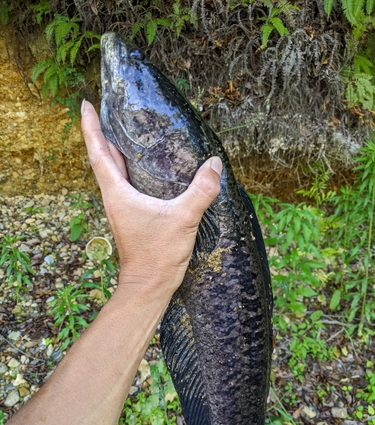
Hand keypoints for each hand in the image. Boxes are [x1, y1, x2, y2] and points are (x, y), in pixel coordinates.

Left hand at [81, 100, 221, 292]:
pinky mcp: (133, 215)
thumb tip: (215, 165)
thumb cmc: (157, 255)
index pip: (99, 152)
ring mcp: (123, 207)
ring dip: (117, 150)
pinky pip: (129, 183)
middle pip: (105, 157)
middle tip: (110, 109)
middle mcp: (115, 197)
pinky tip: (149, 165)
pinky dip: (133, 168)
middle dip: (104, 132)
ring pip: (116, 170)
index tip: (86, 104)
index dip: (90, 127)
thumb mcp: (182, 220)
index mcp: (117, 193)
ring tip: (128, 129)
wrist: (149, 285)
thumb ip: (200, 192)